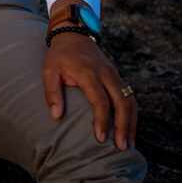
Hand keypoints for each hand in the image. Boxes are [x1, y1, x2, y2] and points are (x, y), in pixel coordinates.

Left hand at [42, 30, 137, 150]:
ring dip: (131, 123)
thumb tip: (56, 117)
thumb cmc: (59, 56)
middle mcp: (106, 74)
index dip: (102, 121)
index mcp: (89, 73)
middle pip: (122, 103)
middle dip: (123, 127)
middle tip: (121, 148)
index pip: (101, 100)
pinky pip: (130, 97)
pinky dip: (132, 114)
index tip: (99, 139)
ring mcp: (115, 75)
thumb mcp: (49, 71)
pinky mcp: (118, 77)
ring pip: (130, 101)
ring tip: (129, 145)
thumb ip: (52, 93)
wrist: (74, 34)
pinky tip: (129, 129)